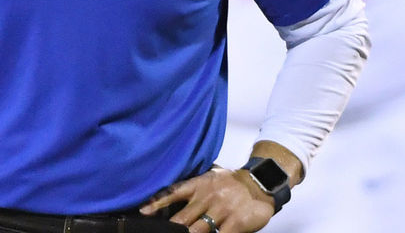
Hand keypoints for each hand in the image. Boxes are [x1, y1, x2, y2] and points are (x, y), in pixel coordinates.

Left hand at [140, 167, 271, 232]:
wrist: (260, 182)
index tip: (143, 212)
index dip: (157, 203)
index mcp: (199, 185)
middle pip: (182, 218)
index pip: (173, 192)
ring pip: (198, 230)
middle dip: (173, 228)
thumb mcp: (210, 178)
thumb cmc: (231, 183)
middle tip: (163, 232)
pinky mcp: (235, 222)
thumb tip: (172, 199)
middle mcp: (207, 197)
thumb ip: (193, 189)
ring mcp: (221, 210)